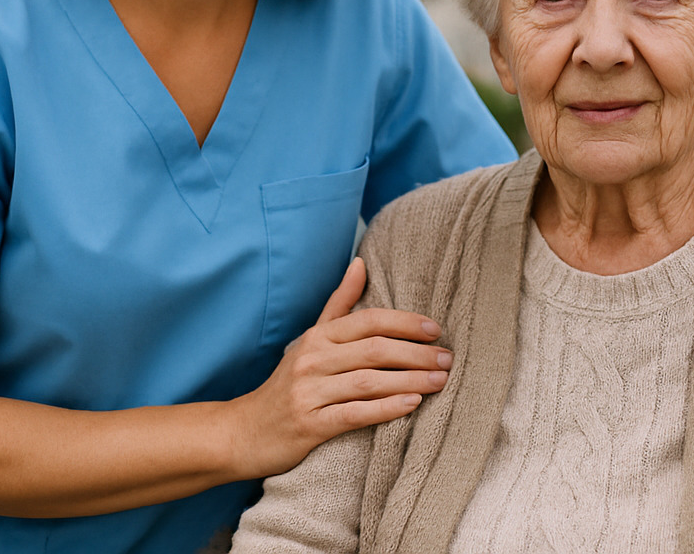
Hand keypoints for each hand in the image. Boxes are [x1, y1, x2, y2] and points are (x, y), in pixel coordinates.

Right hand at [229, 258, 451, 477]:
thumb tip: (360, 262)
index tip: (436, 330)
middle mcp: (312, 359)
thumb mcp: (311, 339)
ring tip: (440, 382)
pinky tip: (411, 405)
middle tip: (448, 359)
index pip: (368, 320)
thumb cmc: (288, 384)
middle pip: (374, 349)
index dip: (405, 323)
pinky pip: (354, 414)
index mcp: (318, 336)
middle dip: (416, 353)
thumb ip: (338, 304)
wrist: (245, 431)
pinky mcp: (309, 424)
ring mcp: (309, 392)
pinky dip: (385, 408)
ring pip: (369, 381)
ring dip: (410, 380)